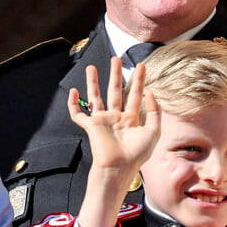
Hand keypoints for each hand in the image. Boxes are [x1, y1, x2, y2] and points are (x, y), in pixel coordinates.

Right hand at [68, 58, 159, 175]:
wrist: (119, 168)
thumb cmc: (137, 155)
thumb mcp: (153, 131)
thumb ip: (154, 111)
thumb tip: (150, 92)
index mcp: (131, 119)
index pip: (135, 94)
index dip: (139, 80)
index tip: (141, 65)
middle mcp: (116, 117)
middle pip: (115, 90)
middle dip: (116, 74)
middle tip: (116, 59)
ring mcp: (102, 121)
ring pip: (96, 96)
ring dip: (93, 82)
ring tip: (91, 67)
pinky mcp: (91, 126)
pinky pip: (78, 114)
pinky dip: (73, 104)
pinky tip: (72, 92)